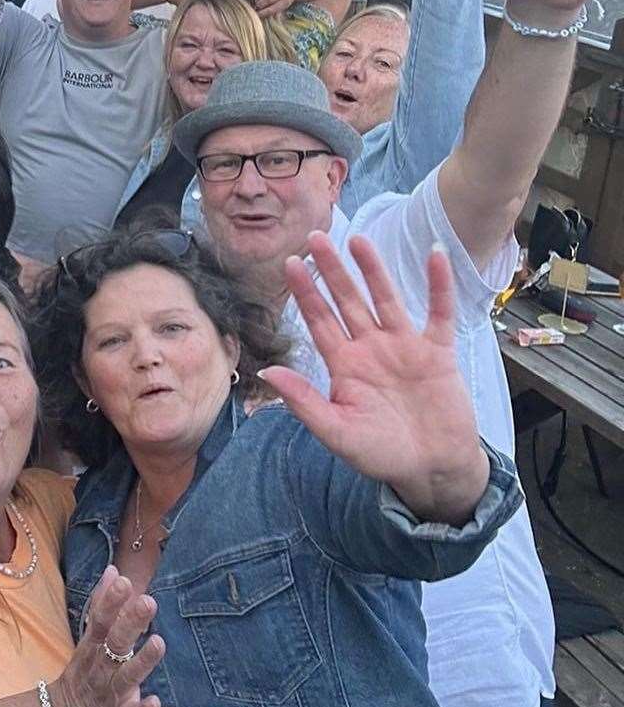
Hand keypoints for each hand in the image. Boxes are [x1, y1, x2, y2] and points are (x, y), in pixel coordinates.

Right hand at [49, 564, 165, 706]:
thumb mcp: (89, 639)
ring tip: (159, 642)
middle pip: (114, 643)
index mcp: (92, 647)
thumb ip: (102, 605)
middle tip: (148, 601)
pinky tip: (155, 701)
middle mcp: (99, 667)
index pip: (100, 620)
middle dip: (130, 623)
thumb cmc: (85, 673)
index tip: (124, 581)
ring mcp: (108, 693)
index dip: (110, 601)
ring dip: (142, 661)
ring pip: (125, 676)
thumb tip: (113, 570)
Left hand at [260, 233, 489, 526]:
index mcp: (343, 366)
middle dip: (331, 270)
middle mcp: (370, 349)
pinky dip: (438, 284)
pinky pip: (438, 312)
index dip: (305, 293)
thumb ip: (303, 401)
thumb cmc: (381, 454)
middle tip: (315, 237)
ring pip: (385, 299)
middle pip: (347, 301)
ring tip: (357, 239)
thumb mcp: (335, 430)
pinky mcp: (437, 352)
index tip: (289, 264)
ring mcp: (404, 347)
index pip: (319, 321)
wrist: (431, 469)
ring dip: (373, 270)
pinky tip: (433, 254)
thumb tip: (267, 371)